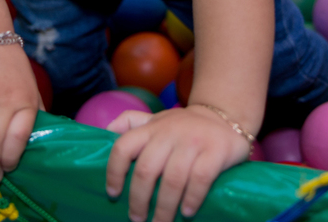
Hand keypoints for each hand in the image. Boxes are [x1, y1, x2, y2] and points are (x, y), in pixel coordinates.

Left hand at [105, 105, 251, 221]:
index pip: (124, 146)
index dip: (114, 172)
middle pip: (146, 169)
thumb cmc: (183, 125)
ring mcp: (194, 141)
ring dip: (164, 207)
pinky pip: (200, 178)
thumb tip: (104, 132)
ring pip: (173, 179)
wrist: (223, 115)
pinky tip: (187, 212)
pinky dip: (192, 198)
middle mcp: (170, 132)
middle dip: (139, 200)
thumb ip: (130, 122)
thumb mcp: (156, 119)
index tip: (113, 194)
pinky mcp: (217, 150)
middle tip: (137, 219)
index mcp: (152, 127)